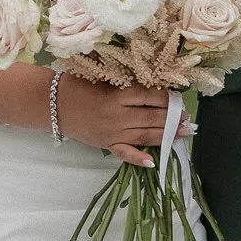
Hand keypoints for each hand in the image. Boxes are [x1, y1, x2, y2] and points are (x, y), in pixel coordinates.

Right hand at [55, 77, 174, 167]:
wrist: (53, 103)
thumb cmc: (78, 85)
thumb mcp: (104, 78)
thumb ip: (126, 82)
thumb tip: (152, 83)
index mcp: (118, 95)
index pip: (151, 97)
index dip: (168, 99)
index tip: (179, 99)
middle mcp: (118, 115)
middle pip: (152, 117)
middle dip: (172, 118)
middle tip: (187, 118)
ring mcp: (113, 133)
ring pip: (144, 135)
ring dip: (165, 135)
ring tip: (181, 133)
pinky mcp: (106, 144)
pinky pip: (125, 153)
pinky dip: (138, 158)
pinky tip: (153, 162)